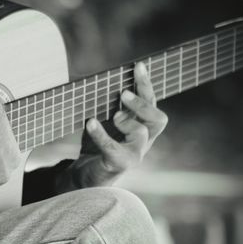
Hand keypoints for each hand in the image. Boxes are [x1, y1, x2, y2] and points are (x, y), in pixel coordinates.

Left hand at [56, 63, 167, 191]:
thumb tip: (101, 79)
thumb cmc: (97, 146)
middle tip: (123, 94)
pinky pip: (113, 149)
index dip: (146, 85)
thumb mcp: (104, 121)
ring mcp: (133, 155)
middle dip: (143, 103)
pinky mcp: (118, 165)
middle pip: (158, 120)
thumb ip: (109, 104)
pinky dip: (101, 135)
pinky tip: (90, 123)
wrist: (84, 177)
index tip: (137, 66)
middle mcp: (143, 141)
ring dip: (127, 121)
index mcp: (142, 127)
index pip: (152, 103)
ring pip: (142, 134)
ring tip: (112, 116)